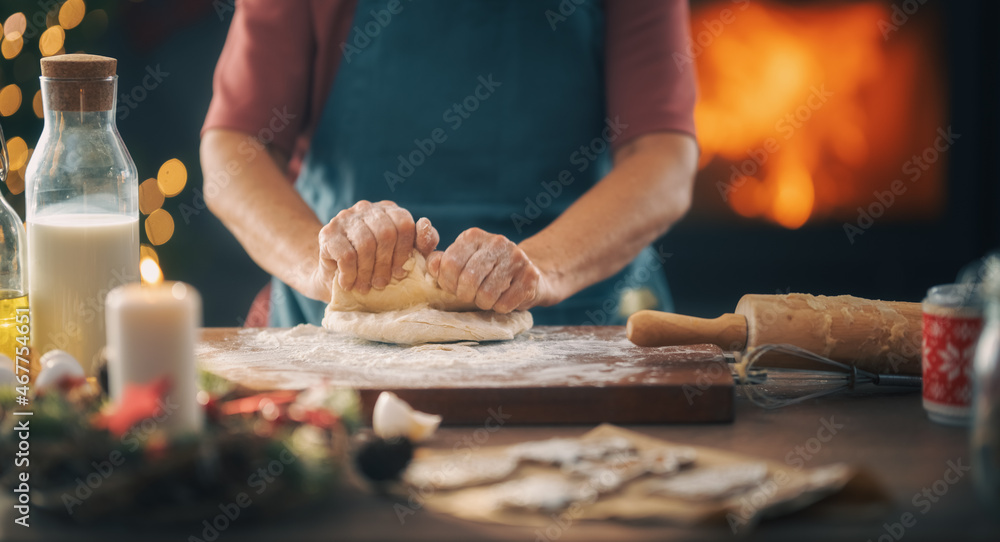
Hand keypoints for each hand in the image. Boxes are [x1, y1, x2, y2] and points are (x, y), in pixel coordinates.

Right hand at [315, 200, 438, 295]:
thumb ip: (421, 243)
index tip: (400, 273)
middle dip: (386, 264)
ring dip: (367, 271)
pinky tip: (349, 283)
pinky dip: (350, 273)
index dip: (404, 251)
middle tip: (381, 284)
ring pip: (365, 244)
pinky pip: (346, 254)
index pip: (404, 223)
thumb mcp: (402, 256)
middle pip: (385, 233)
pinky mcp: (328, 232)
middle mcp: (367, 209)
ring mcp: (346, 218)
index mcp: (389, 210)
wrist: (334, 274)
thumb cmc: (374, 266)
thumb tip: (425, 224)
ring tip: (365, 287)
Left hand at [427, 228, 553, 312]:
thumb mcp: (462, 263)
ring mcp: (516, 257)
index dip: (448, 283)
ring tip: (488, 298)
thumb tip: (432, 265)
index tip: (456, 287)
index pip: (450, 263)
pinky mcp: (531, 276)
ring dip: (484, 303)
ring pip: (487, 294)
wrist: (528, 274)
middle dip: (466, 295)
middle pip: (468, 280)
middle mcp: (496, 242)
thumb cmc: (487, 272)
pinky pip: (505, 304)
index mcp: (473, 236)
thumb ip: (443, 264)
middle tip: (472, 296)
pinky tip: (504, 299)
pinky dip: (501, 308)